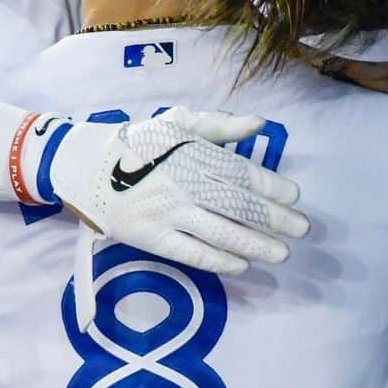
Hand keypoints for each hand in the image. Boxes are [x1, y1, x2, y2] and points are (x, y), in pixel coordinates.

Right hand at [31, 107, 309, 327]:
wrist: (85, 165)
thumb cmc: (138, 143)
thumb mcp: (176, 123)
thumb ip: (219, 125)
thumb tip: (259, 123)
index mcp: (193, 154)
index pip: (241, 173)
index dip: (271, 186)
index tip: (293, 196)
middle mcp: (185, 184)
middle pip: (238, 205)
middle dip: (274, 219)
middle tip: (301, 229)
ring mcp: (169, 214)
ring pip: (220, 233)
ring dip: (255, 244)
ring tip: (281, 253)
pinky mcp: (152, 238)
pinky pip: (191, 253)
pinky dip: (218, 260)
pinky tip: (241, 265)